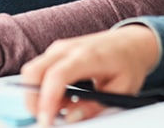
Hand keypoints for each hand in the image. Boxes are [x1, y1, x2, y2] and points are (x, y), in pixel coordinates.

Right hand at [20, 25, 159, 125]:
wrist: (131, 42)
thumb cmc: (127, 64)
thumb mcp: (122, 91)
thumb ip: (95, 107)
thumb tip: (70, 118)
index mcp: (87, 56)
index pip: (57, 75)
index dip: (47, 101)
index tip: (46, 122)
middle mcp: (67, 48)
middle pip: (33, 71)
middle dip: (32, 100)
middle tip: (47, 120)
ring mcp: (58, 48)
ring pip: (32, 72)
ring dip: (38, 95)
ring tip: (63, 108)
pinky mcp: (55, 52)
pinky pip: (39, 71)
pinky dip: (43, 89)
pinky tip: (64, 98)